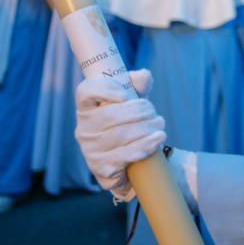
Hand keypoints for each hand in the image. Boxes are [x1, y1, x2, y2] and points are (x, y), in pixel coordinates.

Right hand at [75, 69, 165, 201]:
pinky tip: (157, 139)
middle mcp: (84, 129)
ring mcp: (90, 150)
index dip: (105, 90)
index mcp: (87, 108)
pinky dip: (145, 145)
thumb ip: (137, 86)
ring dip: (146, 128)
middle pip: (110, 115)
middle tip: (155, 113)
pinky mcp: (102, 168)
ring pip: (120, 135)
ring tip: (159, 125)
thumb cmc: (129, 124)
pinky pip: (125, 155)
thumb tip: (144, 76)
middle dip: (138, 112)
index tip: (125, 95)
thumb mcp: (133, 102)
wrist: (129, 162)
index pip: (86, 91)